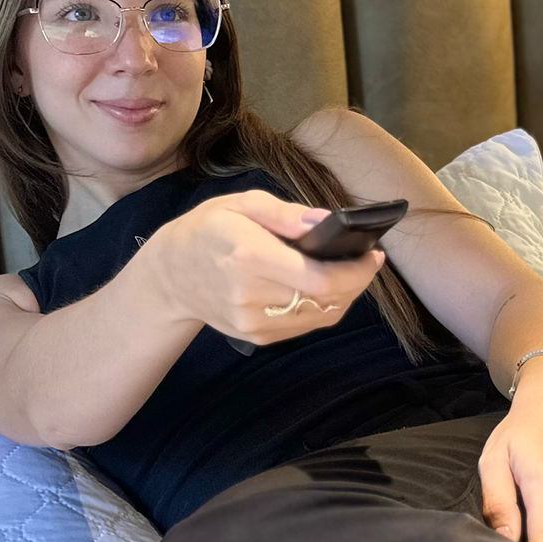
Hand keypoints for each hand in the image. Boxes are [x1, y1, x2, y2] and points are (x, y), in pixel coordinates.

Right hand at [134, 190, 382, 342]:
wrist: (170, 274)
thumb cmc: (207, 230)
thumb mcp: (241, 204)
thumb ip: (287, 213)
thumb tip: (328, 222)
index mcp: (248, 256)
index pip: (319, 278)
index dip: (356, 271)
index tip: (373, 254)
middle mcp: (250, 296)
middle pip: (327, 300)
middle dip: (356, 281)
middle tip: (366, 259)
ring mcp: (252, 323)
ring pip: (321, 317)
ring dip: (344, 296)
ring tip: (350, 272)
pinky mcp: (256, 337)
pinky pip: (305, 326)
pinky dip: (323, 308)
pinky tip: (325, 288)